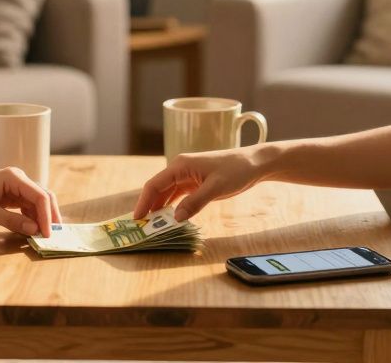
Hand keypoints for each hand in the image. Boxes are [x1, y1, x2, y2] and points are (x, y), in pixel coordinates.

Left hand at [0, 167, 61, 236]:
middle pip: (42, 197)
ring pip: (36, 204)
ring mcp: (13, 188)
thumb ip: (11, 220)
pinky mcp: (8, 198)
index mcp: (13, 177)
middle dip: (49, 216)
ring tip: (43, 236)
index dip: (47, 216)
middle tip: (53, 236)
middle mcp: (16, 180)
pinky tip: (31, 231)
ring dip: (41, 219)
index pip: (39, 196)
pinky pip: (25, 208)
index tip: (47, 235)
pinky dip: (30, 219)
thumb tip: (35, 229)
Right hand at [133, 147, 266, 221]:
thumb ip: (195, 202)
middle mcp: (180, 168)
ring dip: (159, 208)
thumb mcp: (216, 188)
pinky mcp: (195, 182)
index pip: (154, 184)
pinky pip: (177, 195)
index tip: (136, 219)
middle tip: (141, 227)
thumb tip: (175, 219)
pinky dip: (171, 206)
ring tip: (151, 226)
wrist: (255, 163)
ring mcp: (187, 175)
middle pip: (158, 189)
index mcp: (180, 165)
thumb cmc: (236, 170)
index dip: (143, 202)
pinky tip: (168, 218)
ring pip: (166, 193)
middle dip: (148, 207)